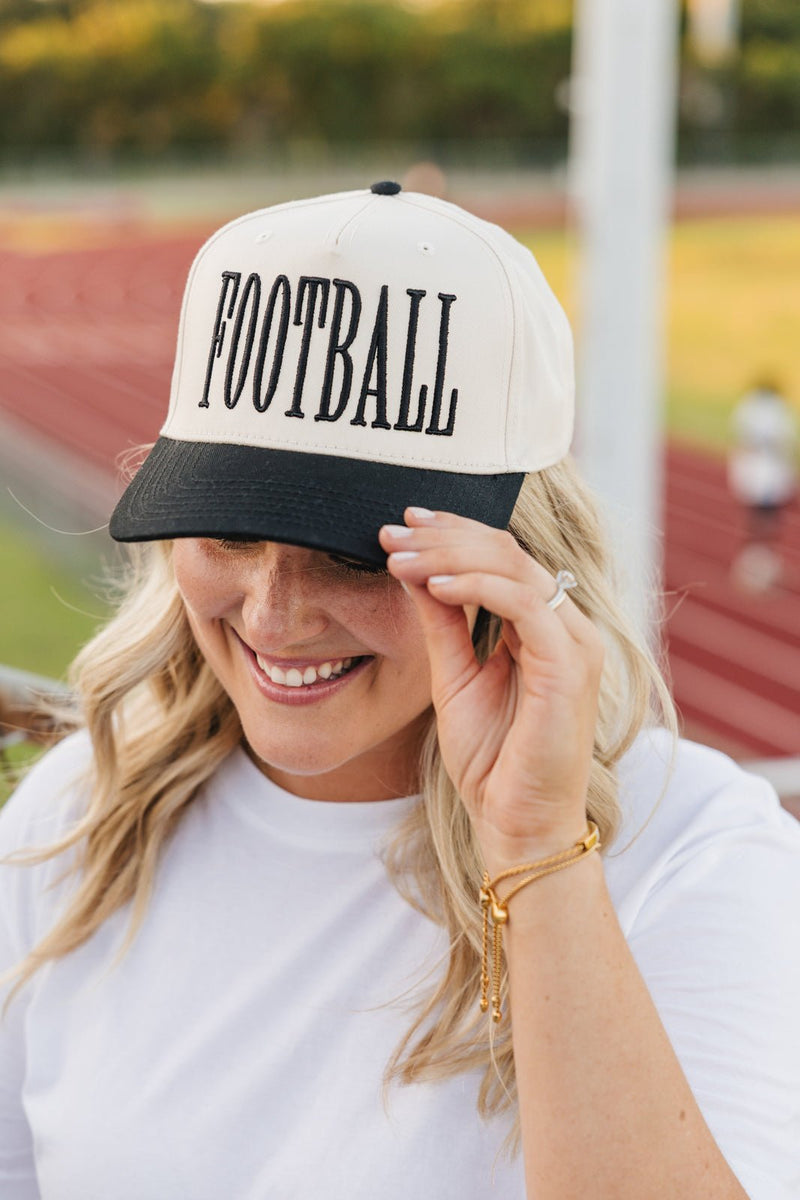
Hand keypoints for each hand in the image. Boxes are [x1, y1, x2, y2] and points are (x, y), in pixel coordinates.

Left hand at [379, 509, 603, 869]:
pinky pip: (522, 602)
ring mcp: (574, 641)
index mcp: (545, 627)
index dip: (452, 532)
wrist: (516, 824)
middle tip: (391, 529)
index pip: (502, 557)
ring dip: (448, 553)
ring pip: (513, 566)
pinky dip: (473, 586)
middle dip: (443, 534)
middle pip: (506, 550)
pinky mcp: (569, 663)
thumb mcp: (454, 676)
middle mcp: (567, 626)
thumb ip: (442, 623)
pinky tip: (431, 585)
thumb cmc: (492, 760)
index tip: (401, 524)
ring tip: (398, 555)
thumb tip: (412, 569)